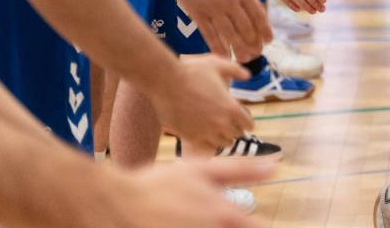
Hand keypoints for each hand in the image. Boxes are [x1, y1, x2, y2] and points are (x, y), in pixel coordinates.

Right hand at [101, 157, 274, 227]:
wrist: (112, 207)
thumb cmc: (157, 186)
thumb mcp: (201, 171)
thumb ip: (242, 170)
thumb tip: (276, 167)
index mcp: (223, 215)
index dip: (259, 226)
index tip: (252, 222)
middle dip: (232, 227)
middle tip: (205, 216)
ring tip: (187, 219)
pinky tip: (176, 226)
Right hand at [152, 56, 252, 148]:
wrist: (165, 81)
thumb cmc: (192, 71)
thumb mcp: (217, 64)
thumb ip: (235, 70)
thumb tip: (247, 76)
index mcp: (231, 108)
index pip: (248, 125)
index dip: (247, 121)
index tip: (243, 119)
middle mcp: (220, 123)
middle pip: (236, 135)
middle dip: (235, 129)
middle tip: (231, 123)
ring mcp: (205, 132)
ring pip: (222, 143)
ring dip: (223, 136)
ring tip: (218, 128)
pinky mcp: (190, 137)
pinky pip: (205, 146)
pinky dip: (208, 141)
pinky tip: (204, 132)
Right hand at [167, 0, 271, 58]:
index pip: (258, 14)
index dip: (264, 29)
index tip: (269, 40)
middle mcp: (230, 0)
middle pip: (246, 27)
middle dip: (253, 43)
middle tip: (257, 53)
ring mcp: (213, 7)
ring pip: (229, 34)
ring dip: (239, 49)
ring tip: (244, 58)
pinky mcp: (197, 12)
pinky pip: (209, 33)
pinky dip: (217, 46)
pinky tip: (223, 55)